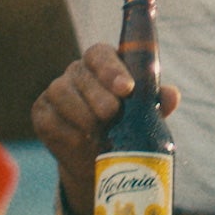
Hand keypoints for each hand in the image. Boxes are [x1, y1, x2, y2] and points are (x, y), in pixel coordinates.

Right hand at [31, 43, 177, 214]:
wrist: (100, 160)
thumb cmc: (127, 126)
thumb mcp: (144, 114)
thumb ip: (155, 101)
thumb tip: (172, 96)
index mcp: (103, 63)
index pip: (100, 54)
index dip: (111, 68)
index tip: (125, 88)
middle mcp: (77, 72)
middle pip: (80, 74)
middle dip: (97, 94)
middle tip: (112, 114)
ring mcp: (56, 91)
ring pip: (61, 92)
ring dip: (81, 114)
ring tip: (99, 133)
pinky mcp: (42, 113)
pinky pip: (49, 118)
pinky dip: (67, 132)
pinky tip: (82, 142)